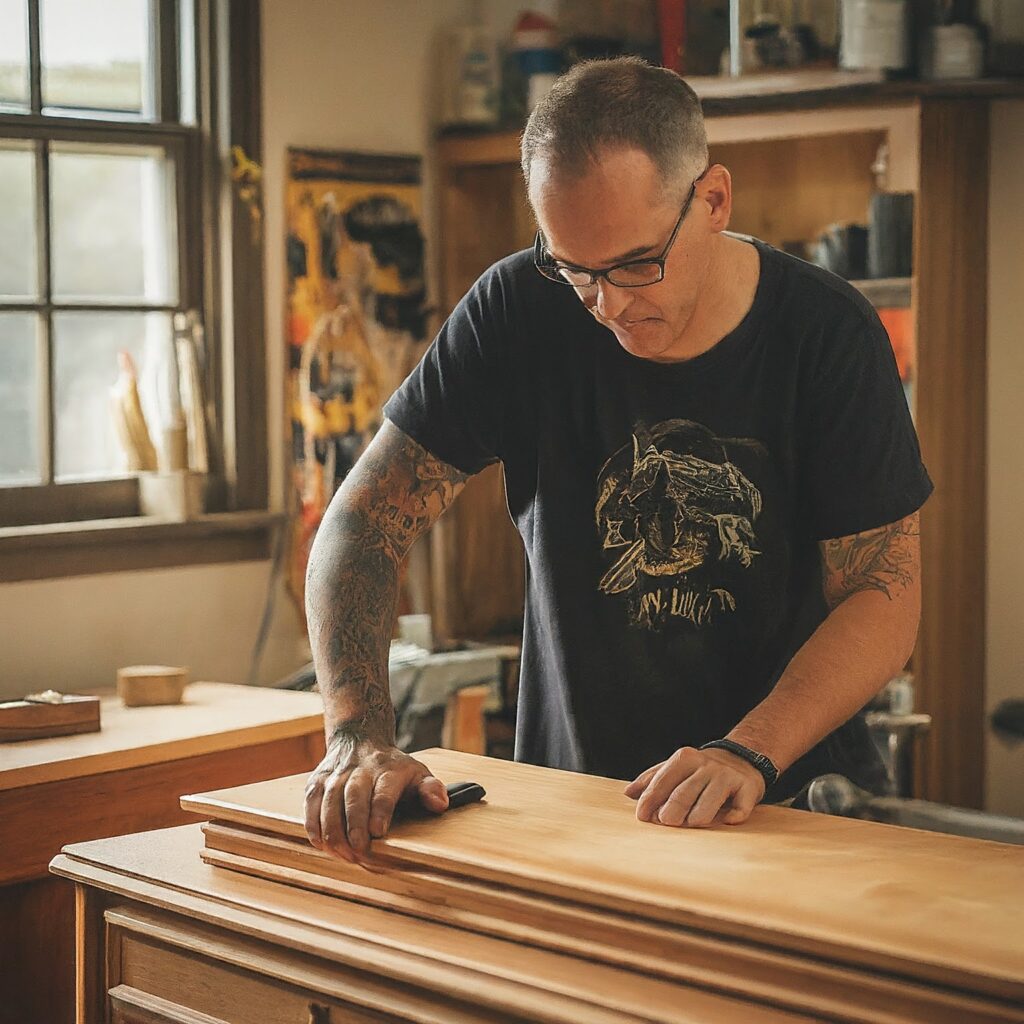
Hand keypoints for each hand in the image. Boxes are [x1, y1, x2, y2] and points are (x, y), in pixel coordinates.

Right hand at [304, 734, 447, 862]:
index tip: (378, 832)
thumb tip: (440, 803)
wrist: (360, 738)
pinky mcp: (318, 780)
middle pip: (353, 797)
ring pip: (329, 801)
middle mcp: (360, 769)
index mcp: (388, 769)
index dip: (379, 811)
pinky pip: (311, 802)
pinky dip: (314, 824)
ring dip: (333, 830)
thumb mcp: (418, 773)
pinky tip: (322, 843)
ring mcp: (336, 773)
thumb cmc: (393, 768)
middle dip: (354, 826)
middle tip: (358, 851)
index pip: (383, 791)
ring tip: (342, 854)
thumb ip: (431, 789)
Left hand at [624, 746, 764, 827]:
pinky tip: (727, 821)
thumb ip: (652, 779)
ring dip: (699, 816)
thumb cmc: (700, 770)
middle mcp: (705, 765)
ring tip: (692, 824)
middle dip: (672, 811)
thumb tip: (628, 793)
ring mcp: (727, 776)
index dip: (651, 800)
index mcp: (684, 758)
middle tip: (666, 823)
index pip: (663, 780)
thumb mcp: (676, 767)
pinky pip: (740, 806)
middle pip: (684, 792)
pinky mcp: (747, 788)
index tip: (643, 817)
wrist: (741, 759)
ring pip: (710, 800)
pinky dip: (733, 816)